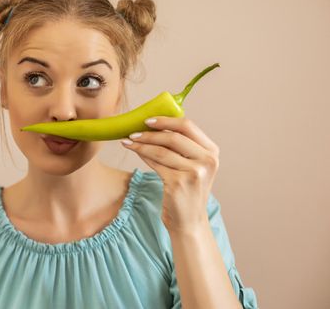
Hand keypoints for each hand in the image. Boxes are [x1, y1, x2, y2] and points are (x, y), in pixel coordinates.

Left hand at [122, 116, 219, 234]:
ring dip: (141, 144)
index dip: (166, 120)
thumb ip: (182, 147)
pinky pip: (156, 164)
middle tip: (133, 131)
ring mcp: (194, 173)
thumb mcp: (193, 166)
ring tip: (128, 140)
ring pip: (161, 150)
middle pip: (174, 137)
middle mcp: (207, 161)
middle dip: (150, 132)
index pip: (188, 126)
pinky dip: (142, 155)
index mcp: (212, 152)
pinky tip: (134, 151)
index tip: (148, 119)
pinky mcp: (178, 183)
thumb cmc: (187, 191)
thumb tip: (155, 124)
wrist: (188, 221)